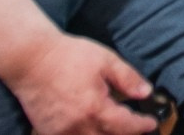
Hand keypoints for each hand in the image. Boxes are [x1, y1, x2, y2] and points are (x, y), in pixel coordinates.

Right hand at [4, 33, 156, 134]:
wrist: (31, 60)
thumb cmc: (68, 56)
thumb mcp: (105, 60)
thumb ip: (128, 78)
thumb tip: (146, 92)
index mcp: (95, 108)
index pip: (125, 126)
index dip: (142, 126)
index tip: (151, 123)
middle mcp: (78, 126)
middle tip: (137, 128)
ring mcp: (61, 132)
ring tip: (115, 128)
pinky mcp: (48, 132)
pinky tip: (92, 129)